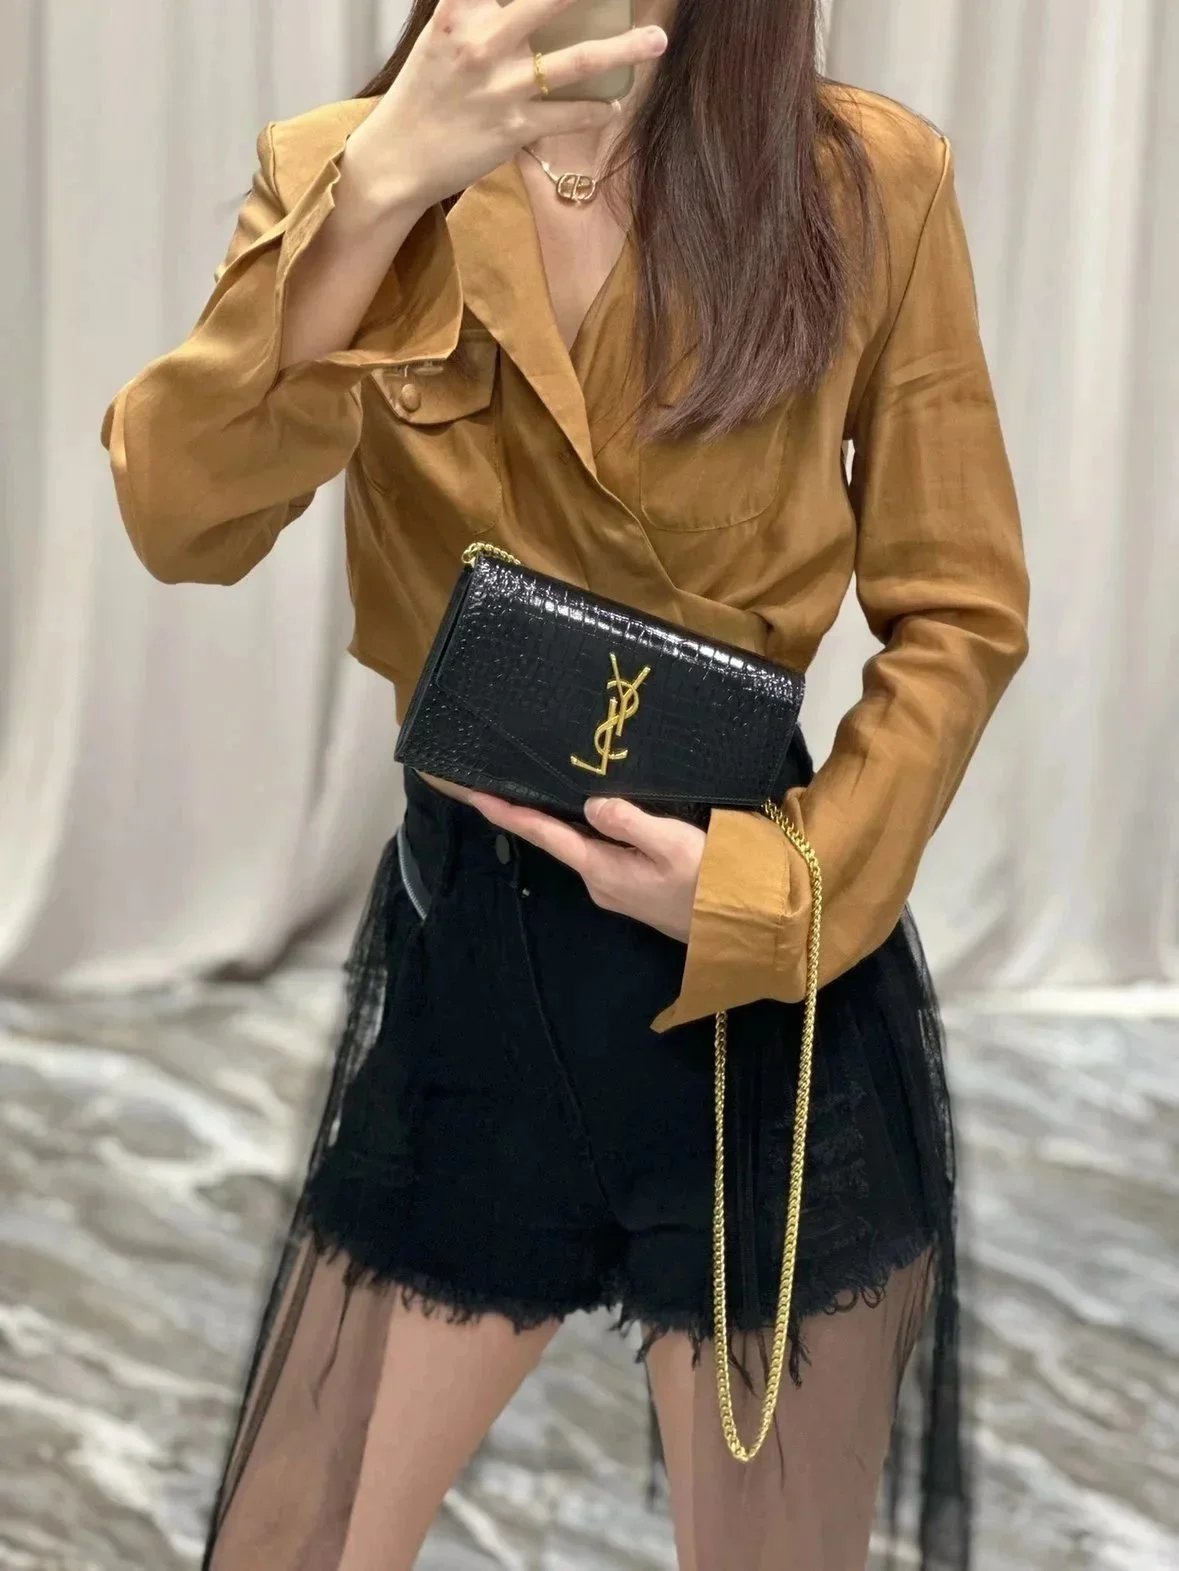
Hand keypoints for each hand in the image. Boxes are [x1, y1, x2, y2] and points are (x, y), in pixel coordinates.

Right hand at [350, 0, 668, 211]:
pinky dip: (597, 108)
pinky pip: (571, 115)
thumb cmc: (423, 93)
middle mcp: (483, 42)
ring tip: (658, 40)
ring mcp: (502, 87)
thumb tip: (521, 7)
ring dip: (624, 49)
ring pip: (578, 61)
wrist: (397, 158)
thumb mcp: (444, 34)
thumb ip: (479, 8)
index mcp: (461, 11)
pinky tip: (615, 102)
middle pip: (552, 0)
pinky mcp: (514, 129)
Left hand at [467, 789, 705, 943]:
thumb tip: (591, 803)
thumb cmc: (708, 883)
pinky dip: (584, 829)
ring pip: (578, 844)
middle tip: (500, 778)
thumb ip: (628, 821)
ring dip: (556, 819)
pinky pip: (600, 850)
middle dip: (526, 811)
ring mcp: (615, 887)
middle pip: (554, 839)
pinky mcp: (632, 887)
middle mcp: (598, 880)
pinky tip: (586, 810)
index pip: (543, 834)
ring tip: (537, 786)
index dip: (507, 813)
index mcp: (600, 867)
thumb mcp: (671, 844)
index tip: (473, 794)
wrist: (741, 927)